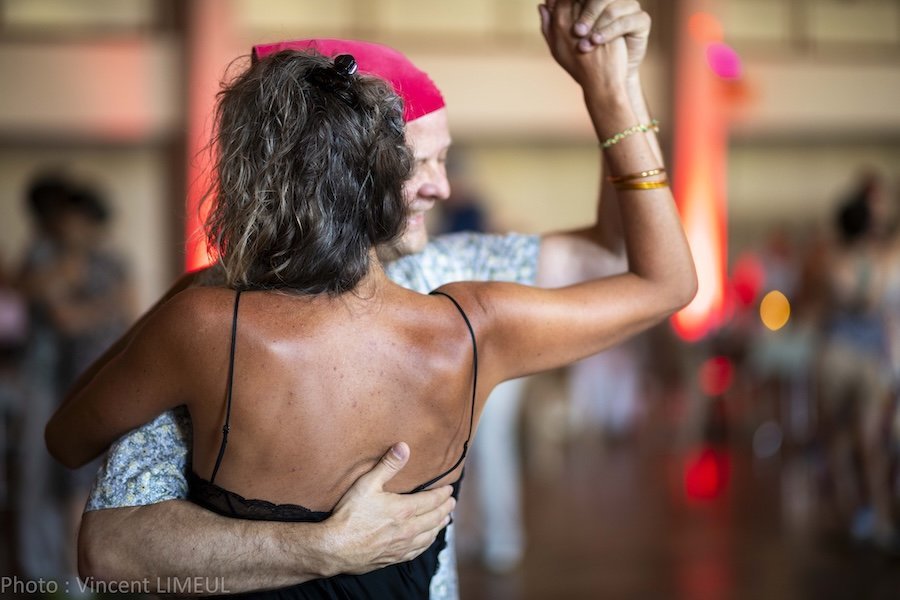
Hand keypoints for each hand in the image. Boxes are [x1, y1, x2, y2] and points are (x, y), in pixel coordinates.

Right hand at [320, 442, 455, 575]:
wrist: (336, 548)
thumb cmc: (350, 515)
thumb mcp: (367, 484)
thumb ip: (388, 465)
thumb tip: (404, 447)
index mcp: (404, 510)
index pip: (431, 500)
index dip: (442, 494)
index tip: (449, 489)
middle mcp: (408, 529)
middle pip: (435, 518)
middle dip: (445, 509)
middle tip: (452, 502)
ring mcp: (402, 546)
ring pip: (429, 536)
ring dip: (439, 526)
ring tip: (445, 520)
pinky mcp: (394, 558)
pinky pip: (418, 550)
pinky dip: (427, 543)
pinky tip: (427, 541)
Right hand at [538, 0, 629, 100]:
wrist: (601, 82)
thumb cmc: (579, 68)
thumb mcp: (556, 50)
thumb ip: (547, 27)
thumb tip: (541, 5)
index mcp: (558, 24)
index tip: (569, 3)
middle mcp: (571, 20)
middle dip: (578, 0)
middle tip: (583, 5)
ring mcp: (588, 21)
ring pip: (588, 0)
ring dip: (593, 2)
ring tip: (597, 5)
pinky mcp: (605, 22)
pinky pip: (606, 6)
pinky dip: (606, 5)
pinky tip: (611, 9)